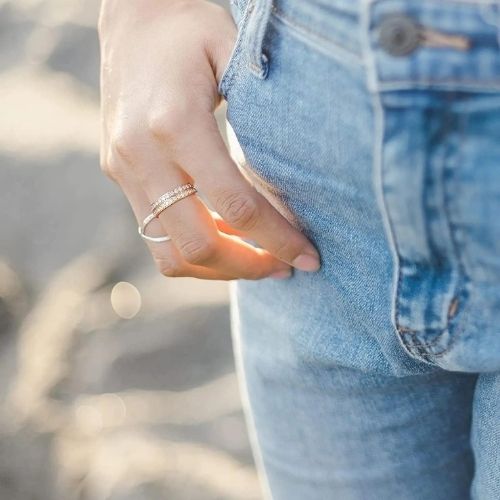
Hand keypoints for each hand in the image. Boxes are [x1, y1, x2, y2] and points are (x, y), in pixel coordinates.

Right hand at [98, 0, 320, 279]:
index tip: (308, 257)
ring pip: (170, 254)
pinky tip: (224, 236)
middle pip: (198, 245)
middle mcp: (142, 154)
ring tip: (256, 259)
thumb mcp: (235, 57)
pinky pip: (155, 235)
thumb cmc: (191, 30)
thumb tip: (295, 191)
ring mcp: (124, 169)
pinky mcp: (119, 174)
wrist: (132, 17)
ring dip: (218, 268)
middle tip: (285, 267)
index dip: (277, 240)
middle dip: (248, 267)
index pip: (236, 206)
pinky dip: (193, 249)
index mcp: (176, 123)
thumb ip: (262, 124)